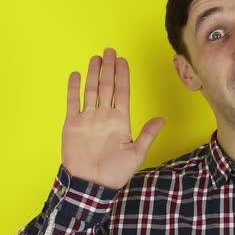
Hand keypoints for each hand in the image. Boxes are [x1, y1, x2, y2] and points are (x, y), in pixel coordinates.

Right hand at [61, 48, 164, 188]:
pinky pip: (72, 102)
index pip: (122, 92)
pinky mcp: (72, 124)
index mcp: (119, 120)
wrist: (92, 184)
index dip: (122, 75)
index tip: (122, 60)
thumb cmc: (115, 172)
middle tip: (109, 50)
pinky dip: (73, 88)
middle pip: (107, 86)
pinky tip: (75, 74)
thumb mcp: (136, 153)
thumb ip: (147, 134)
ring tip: (95, 58)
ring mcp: (88, 118)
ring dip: (93, 73)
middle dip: (108, 68)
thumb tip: (162, 120)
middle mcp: (104, 115)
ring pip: (91, 90)